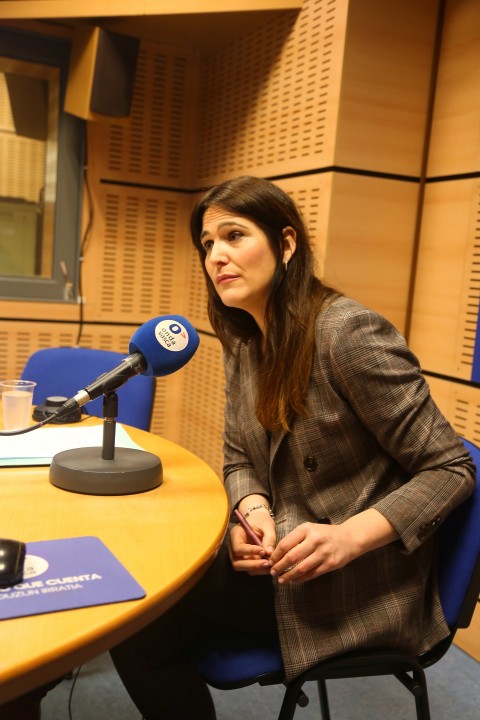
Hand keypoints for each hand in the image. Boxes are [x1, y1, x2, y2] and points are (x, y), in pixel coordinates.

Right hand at [228, 514, 275, 575]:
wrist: (259, 520)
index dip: (249, 552)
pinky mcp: (244, 560)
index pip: (237, 547)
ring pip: (243, 568)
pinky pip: (249, 569)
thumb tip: (269, 553)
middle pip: (236, 562)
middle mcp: (233, 546)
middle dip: (252, 565)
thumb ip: (269, 538)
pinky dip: (259, 570)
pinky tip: (269, 567)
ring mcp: (237, 555)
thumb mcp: (267, 525)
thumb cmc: (261, 520)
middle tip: (267, 563)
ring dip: (256, 570)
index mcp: (236, 534)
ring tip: (270, 566)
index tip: (263, 551)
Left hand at [269, 510, 397, 583]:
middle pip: (291, 557)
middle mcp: (315, 540)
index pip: (285, 544)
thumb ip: (295, 539)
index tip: (270, 561)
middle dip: (279, 567)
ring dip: (288, 576)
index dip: (275, 555)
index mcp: (307, 529)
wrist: (349, 538)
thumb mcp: (310, 529)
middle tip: (273, 572)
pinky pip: (312, 574)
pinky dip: (301, 579)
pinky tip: (294, 581)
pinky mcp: (330, 564)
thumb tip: (276, 553)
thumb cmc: (324, 534)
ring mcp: (324, 553)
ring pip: (301, 568)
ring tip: (281, 580)